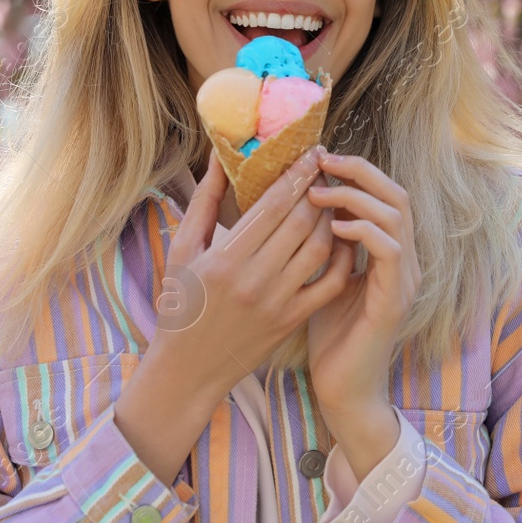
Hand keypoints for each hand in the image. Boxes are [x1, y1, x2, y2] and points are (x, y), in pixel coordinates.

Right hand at [141, 145, 357, 405]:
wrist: (186, 370)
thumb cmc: (180, 304)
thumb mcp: (183, 250)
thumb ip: (205, 201)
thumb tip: (219, 156)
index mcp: (224, 258)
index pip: (272, 205)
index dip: (296, 174)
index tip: (311, 152)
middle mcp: (254, 280)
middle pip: (300, 221)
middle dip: (317, 188)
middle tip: (326, 167)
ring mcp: (277, 302)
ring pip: (318, 248)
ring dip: (330, 218)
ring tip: (331, 198)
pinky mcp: (292, 321)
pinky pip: (328, 283)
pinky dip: (341, 257)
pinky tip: (341, 237)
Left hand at [303, 152, 419, 418]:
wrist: (343, 389)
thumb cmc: (330, 336)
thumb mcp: (322, 276)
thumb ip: (321, 242)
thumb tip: (295, 204)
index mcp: (389, 253)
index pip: (384, 195)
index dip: (356, 171)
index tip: (318, 158)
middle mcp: (404, 261)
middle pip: (396, 194)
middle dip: (359, 171)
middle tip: (321, 161)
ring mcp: (403, 280)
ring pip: (394, 215)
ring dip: (354, 196)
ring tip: (318, 193)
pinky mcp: (394, 300)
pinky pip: (387, 249)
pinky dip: (362, 230)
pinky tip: (334, 228)